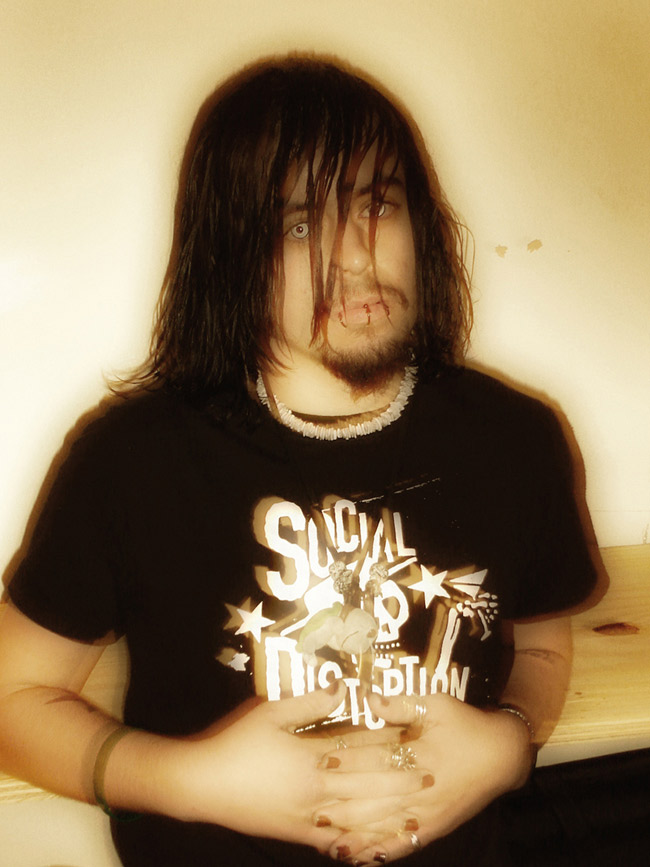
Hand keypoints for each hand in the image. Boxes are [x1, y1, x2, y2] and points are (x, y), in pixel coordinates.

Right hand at [175, 684, 430, 852]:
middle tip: (429, 776)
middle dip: (400, 781)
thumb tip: (342, 687)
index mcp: (311, 760)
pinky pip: (335, 841)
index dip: (389, 744)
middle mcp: (316, 793)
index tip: (415, 738)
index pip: (359, 750)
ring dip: (387, 814)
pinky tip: (374, 843)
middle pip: (367, 786)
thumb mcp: (269, 713)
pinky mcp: (296, 834)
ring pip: (357, 819)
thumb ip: (309, 704)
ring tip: (414, 811)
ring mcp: (307, 819)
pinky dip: (358, 842)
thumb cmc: (234, 742)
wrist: (201, 786)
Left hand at [318, 693, 531, 863]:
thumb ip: (401, 705)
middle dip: (342, 803)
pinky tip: (359, 858)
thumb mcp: (436, 706)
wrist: (504, 756)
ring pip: (384, 827)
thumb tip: (369, 698)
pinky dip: (380, 852)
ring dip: (355, 832)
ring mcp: (427, 814)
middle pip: (375, 798)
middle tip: (311, 805)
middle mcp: (421, 790)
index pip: (378, 758)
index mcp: (420, 756)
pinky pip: (403, 845)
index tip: (321, 759)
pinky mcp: (433, 830)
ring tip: (324, 837)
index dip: (348, 759)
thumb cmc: (466, 725)